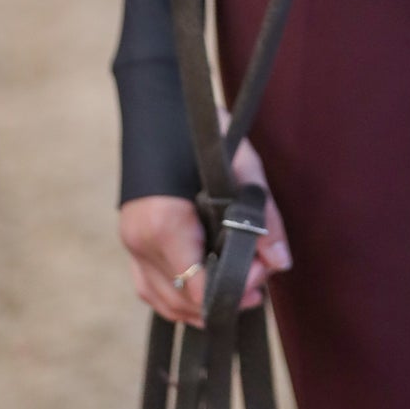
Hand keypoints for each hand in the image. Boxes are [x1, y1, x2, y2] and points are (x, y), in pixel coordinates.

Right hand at [118, 131, 289, 326]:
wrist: (160, 102)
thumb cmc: (201, 127)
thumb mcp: (242, 162)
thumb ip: (262, 214)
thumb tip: (280, 262)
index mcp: (163, 223)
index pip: (197, 287)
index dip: (234, 291)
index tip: (261, 274)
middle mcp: (139, 241)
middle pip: (182, 301)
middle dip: (223, 300)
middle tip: (259, 281)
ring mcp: (129, 244)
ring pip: (164, 301)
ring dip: (202, 306)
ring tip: (242, 291)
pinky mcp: (130, 242)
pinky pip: (151, 288)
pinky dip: (179, 297)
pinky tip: (208, 288)